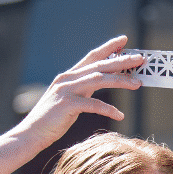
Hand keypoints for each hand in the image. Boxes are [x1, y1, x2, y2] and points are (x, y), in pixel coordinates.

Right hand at [12, 37, 142, 150]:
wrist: (31, 133)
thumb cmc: (52, 119)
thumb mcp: (70, 98)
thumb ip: (83, 89)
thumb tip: (101, 81)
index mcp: (69, 76)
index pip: (92, 56)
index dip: (108, 48)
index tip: (124, 40)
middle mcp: (68, 79)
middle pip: (100, 66)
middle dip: (122, 61)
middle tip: (141, 59)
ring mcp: (66, 90)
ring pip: (99, 80)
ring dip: (120, 80)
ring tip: (138, 83)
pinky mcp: (67, 105)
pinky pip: (93, 105)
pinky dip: (108, 109)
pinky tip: (120, 115)